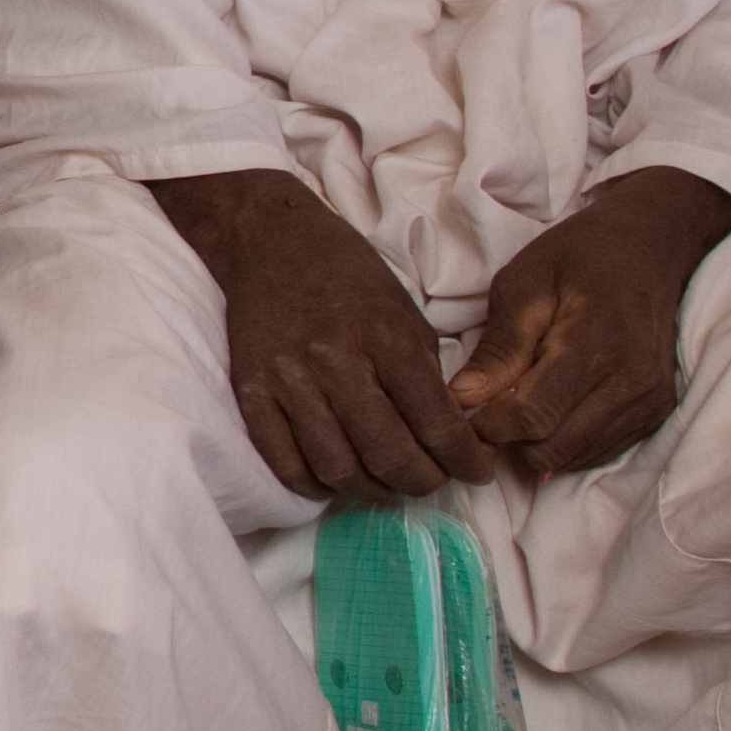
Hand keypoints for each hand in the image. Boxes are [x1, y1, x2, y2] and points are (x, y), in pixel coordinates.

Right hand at [151, 167, 485, 502]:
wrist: (270, 240)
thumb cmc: (347, 274)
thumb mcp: (405, 311)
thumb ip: (426, 375)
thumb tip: (450, 434)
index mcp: (385, 338)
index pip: (436, 424)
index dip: (466, 461)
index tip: (478, 471)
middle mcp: (336, 363)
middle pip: (389, 455)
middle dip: (424, 482)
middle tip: (435, 480)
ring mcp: (288, 381)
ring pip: (339, 468)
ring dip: (373, 490)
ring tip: (388, 482)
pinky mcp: (251, 392)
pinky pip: (285, 463)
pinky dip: (317, 486)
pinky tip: (339, 478)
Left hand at [447, 167, 730, 474]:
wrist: (653, 247)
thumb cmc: (579, 256)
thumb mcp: (523, 284)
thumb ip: (498, 347)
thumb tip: (463, 400)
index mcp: (595, 347)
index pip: (532, 419)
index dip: (488, 424)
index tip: (466, 406)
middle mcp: (631, 385)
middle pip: (552, 451)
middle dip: (509, 439)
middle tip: (488, 407)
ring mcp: (650, 404)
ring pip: (574, 459)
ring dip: (536, 443)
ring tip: (519, 401)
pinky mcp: (656, 414)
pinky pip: (599, 452)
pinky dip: (566, 441)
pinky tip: (552, 406)